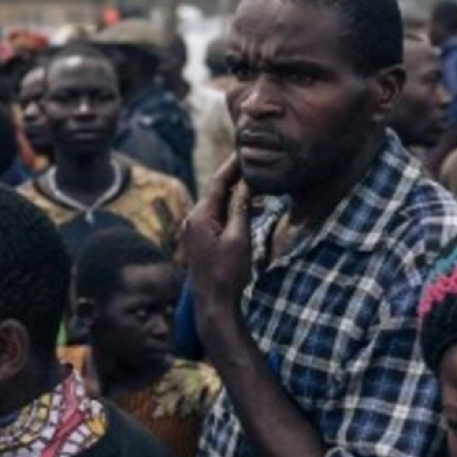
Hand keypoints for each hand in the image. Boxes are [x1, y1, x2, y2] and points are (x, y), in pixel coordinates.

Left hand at [183, 155, 252, 343]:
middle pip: (217, 190)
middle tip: (256, 165)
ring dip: (239, 196)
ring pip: (219, 204)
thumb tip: (246, 183)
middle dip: (237, 178)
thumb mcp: (239, 238)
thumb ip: (241, 208)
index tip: (245, 151)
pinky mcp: (202, 240)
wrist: (214, 304)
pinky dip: (234, 211)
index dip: (233, 166)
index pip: (218, 182)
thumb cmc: (228, 274)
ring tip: (262, 190)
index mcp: (200, 217)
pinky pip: (218, 217)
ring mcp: (196, 230)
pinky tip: (253, 211)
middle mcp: (194, 220)